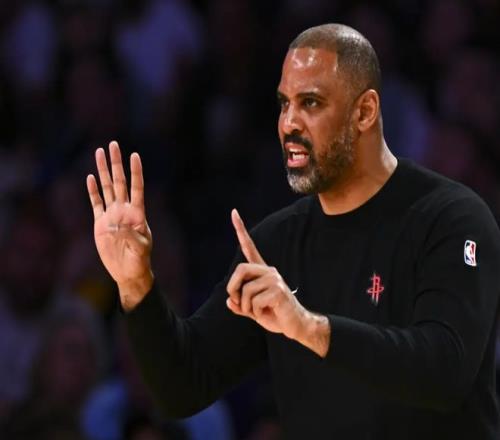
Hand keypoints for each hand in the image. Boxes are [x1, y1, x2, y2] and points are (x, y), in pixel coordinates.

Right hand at [87, 141, 152, 310]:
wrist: (128, 271)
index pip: (137, 187)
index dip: (136, 172)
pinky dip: (93, 191)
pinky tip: (91, 178)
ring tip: (100, 152)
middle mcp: (124, 210)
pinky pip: (96, 203)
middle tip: (113, 144)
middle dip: (116, 163)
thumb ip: (131, 237)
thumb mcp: (140, 249)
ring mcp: (112, 215)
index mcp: (137, 213)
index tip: (135, 155)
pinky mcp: (101, 223)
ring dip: (103, 171)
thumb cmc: (139, 260)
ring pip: (107, 188)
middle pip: (120, 181)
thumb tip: (117, 227)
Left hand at [226, 209, 305, 339]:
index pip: (249, 247)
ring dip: (246, 307)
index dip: (240, 230)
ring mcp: (274, 280)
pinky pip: (254, 302)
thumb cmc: (275, 315)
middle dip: (233, 288)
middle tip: (236, 301)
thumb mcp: (253, 311)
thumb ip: (241, 305)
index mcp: (262, 272)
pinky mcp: (278, 291)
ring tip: (257, 312)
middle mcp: (269, 271)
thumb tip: (229, 302)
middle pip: (240, 269)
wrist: (296, 326)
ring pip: (246, 291)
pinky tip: (266, 313)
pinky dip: (255, 313)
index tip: (233, 212)